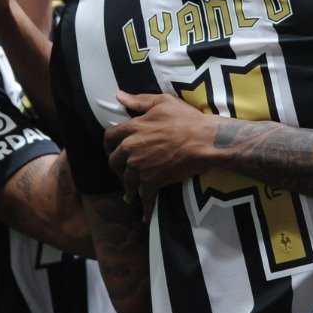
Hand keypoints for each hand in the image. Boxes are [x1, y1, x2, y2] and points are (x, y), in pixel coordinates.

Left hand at [104, 91, 218, 218]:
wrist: (203, 140)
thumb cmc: (185, 118)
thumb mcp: (162, 102)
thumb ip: (138, 101)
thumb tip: (118, 96)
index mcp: (132, 129)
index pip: (110, 137)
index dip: (109, 143)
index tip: (111, 148)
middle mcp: (131, 149)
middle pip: (114, 161)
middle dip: (116, 166)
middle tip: (121, 170)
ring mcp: (140, 167)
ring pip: (126, 181)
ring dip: (127, 189)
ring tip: (129, 196)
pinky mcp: (152, 182)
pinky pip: (145, 197)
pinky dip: (145, 209)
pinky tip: (144, 216)